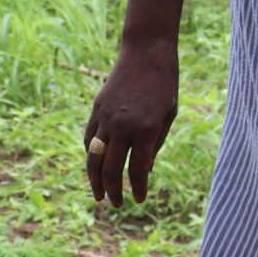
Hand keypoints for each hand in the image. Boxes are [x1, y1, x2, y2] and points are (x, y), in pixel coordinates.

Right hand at [85, 37, 179, 205]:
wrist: (146, 53)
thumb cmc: (164, 85)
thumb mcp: (168, 116)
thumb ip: (155, 144)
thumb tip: (142, 170)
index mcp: (146, 130)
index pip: (137, 170)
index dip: (137, 188)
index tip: (139, 199)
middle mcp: (123, 126)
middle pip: (111, 169)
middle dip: (113, 190)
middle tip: (117, 204)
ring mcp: (106, 118)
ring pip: (93, 157)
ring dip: (94, 180)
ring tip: (99, 195)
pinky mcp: (96, 110)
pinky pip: (89, 138)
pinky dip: (90, 155)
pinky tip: (95, 166)